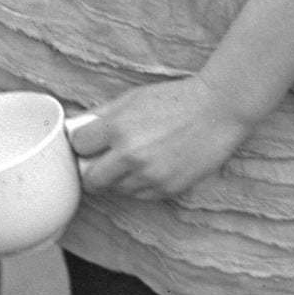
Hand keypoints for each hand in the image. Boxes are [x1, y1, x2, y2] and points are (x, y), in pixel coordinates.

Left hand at [68, 75, 255, 200]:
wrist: (218, 111)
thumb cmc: (174, 100)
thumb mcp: (132, 98)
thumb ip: (101, 115)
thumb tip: (75, 128)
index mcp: (117, 127)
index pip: (78, 146)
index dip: (82, 143)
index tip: (88, 142)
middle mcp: (130, 155)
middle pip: (90, 179)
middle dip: (91, 170)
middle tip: (100, 162)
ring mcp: (150, 176)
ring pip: (115, 190)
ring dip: (117, 179)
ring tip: (133, 161)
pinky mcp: (168, 189)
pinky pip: (140, 196)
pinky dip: (139, 186)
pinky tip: (151, 168)